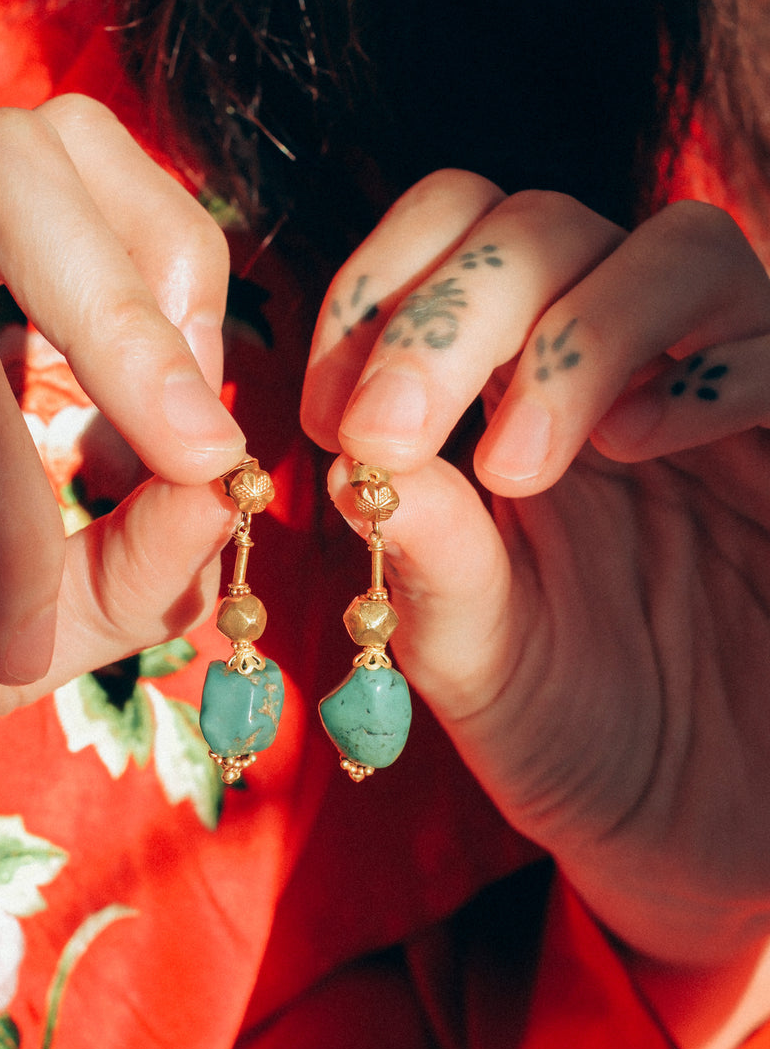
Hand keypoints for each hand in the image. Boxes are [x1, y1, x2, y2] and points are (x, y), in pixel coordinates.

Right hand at [0, 96, 244, 862]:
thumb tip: (227, 476)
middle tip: (193, 458)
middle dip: (130, 324)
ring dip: (19, 518)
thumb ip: (140, 551)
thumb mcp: (41, 615)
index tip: (200, 426)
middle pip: (1, 164)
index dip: (166, 263)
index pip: (60, 158)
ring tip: (20, 636)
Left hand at [302, 170, 769, 982]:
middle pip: (542, 223)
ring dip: (575, 333)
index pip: (448, 237)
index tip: (326, 413)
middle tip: (389, 427)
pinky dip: (710, 371)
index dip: (376, 292)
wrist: (696, 825)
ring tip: (517, 463)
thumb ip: (424, 549)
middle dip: (448, 312)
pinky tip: (643, 447)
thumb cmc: (572, 729)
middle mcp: (619, 364)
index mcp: (509, 389)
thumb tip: (350, 451)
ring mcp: (724, 391)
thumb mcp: (472, 650)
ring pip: (680, 247)